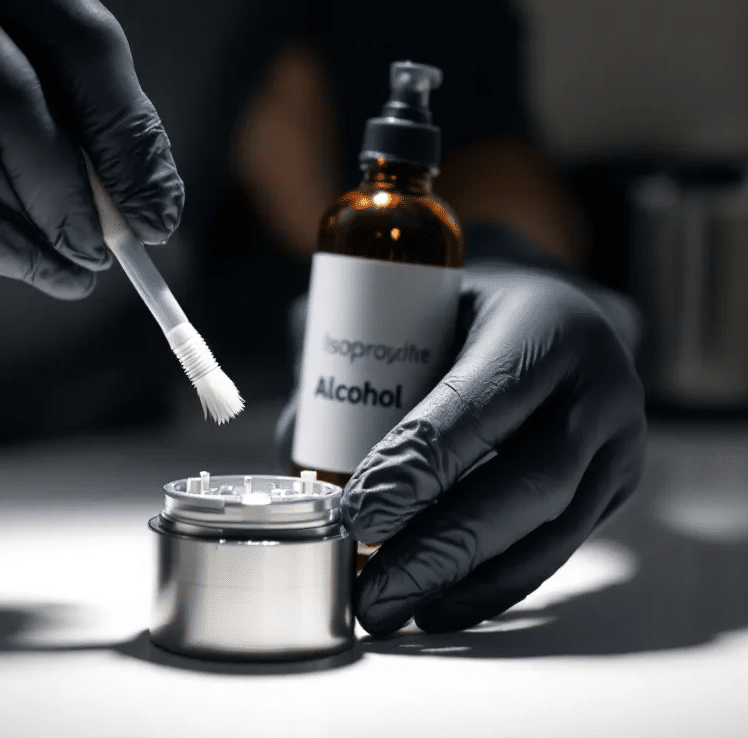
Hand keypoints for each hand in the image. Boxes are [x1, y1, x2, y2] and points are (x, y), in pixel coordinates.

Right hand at [0, 0, 182, 297]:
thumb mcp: (15, 92)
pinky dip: (0, 252)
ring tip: (75, 269)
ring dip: (41, 231)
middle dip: (81, 194)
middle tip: (111, 254)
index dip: (131, 135)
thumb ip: (86, 132)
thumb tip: (155, 210)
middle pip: (23, 101)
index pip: (83, 41)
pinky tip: (37, 271)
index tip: (159, 212)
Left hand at [277, 264, 646, 634]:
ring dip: (464, 581)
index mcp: (543, 322)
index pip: (479, 407)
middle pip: (526, 483)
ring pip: (550, 531)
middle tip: (369, 589)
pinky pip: (558, 549)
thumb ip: (346, 362)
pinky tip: (439, 609)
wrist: (547, 318)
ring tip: (390, 610)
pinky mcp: (616, 485)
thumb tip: (294, 445)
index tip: (358, 515)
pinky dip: (495, 586)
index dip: (420, 468)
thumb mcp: (405, 303)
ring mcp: (619, 440)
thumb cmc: (456, 309)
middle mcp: (598, 383)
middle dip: (440, 546)